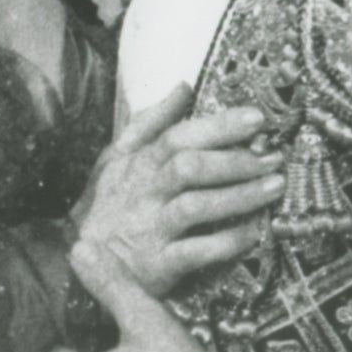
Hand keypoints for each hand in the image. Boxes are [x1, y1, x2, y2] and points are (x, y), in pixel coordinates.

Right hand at [75, 85, 282, 297]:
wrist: (77, 260)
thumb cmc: (108, 202)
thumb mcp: (117, 156)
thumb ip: (152, 121)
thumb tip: (184, 86)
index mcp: (139, 162)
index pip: (178, 136)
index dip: (218, 126)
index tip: (257, 119)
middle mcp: (145, 192)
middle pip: (188, 167)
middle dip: (234, 161)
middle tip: (274, 158)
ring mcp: (151, 228)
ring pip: (195, 206)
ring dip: (238, 196)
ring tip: (274, 188)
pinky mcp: (158, 264)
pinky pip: (196, 252)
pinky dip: (227, 241)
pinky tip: (253, 232)